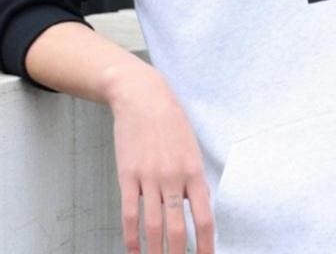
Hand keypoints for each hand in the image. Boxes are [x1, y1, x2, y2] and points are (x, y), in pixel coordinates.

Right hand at [109, 65, 215, 253]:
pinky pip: (130, 214)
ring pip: (153, 226)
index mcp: (194, 171)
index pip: (205, 216)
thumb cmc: (171, 122)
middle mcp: (174, 177)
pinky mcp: (127, 176)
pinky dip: (132, 237)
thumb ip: (193, 179)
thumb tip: (195, 208)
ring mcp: (149, 178)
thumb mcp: (190, 147)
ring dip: (155, 253)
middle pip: (178, 228)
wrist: (143, 97)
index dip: (207, 244)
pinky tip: (134, 251)